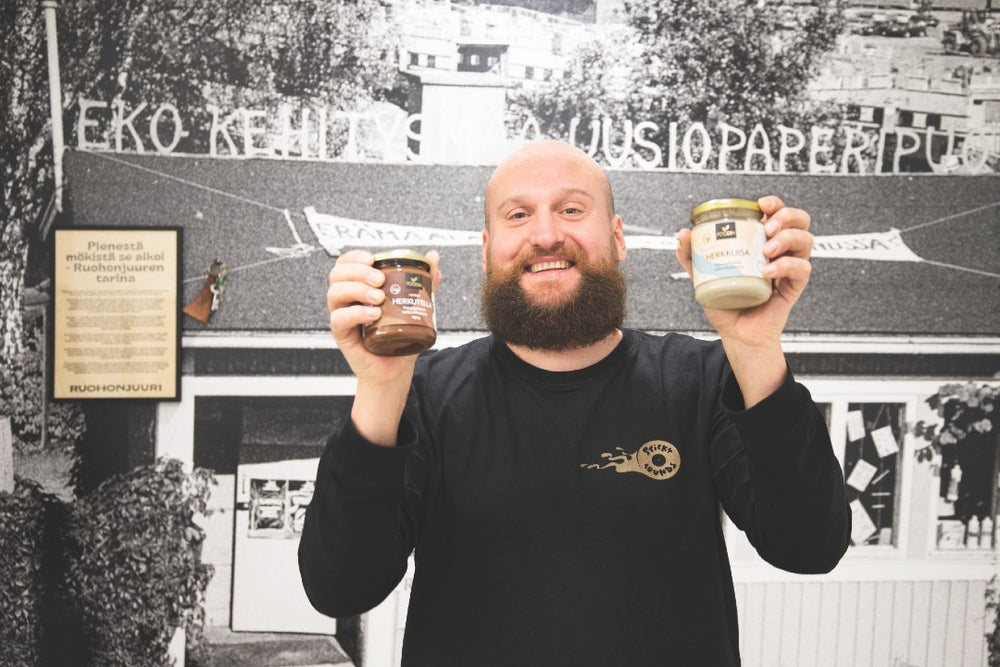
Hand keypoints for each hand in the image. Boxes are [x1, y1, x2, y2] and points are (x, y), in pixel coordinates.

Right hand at [327, 249, 441, 386]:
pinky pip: (338, 319)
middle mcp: (347, 301)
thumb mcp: (416, 305)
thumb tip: (433, 257)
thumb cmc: (401, 337)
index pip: (345, 264)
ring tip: (379, 298)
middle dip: (358, 272)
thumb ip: (425, 282)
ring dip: (357, 290)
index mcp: (359, 288)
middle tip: (380, 280)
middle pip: (337, 275)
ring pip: (334, 293)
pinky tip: (374, 314)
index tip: (373, 259)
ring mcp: (343, 317)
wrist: (397, 368)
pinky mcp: (342, 335)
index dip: (355, 257)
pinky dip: (355, 314)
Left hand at [676, 196, 811, 348]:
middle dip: (786, 216)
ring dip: (788, 238)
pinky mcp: (793, 287)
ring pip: (805, 240)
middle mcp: (778, 253)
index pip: (777, 214)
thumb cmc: (726, 304)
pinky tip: (769, 272)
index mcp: (760, 244)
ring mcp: (788, 269)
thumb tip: (683, 235)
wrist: (735, 333)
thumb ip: (691, 256)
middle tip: (767, 228)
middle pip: (799, 221)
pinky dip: (787, 266)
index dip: (775, 204)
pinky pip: (802, 269)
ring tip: (766, 250)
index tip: (761, 205)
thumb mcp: (703, 276)